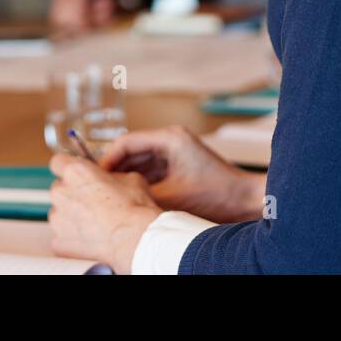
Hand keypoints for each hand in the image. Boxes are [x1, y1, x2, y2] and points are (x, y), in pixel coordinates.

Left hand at [47, 153, 160, 273]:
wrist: (135, 239)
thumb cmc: (134, 209)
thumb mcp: (129, 178)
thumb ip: (110, 175)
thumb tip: (108, 180)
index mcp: (75, 172)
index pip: (58, 162)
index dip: (68, 167)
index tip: (75, 174)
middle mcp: (61, 193)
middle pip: (59, 188)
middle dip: (72, 193)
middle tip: (92, 201)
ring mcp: (58, 219)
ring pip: (59, 212)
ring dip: (71, 215)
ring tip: (94, 222)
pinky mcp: (59, 242)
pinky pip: (61, 235)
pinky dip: (72, 236)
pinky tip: (91, 238)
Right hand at [101, 125, 265, 223]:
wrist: (246, 202)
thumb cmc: (218, 195)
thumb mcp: (174, 197)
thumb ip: (141, 194)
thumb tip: (114, 196)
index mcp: (169, 138)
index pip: (126, 142)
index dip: (107, 159)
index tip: (94, 177)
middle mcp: (170, 141)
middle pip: (130, 151)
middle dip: (114, 170)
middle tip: (97, 188)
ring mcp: (174, 153)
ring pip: (138, 164)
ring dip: (125, 178)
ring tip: (110, 195)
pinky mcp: (177, 167)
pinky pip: (150, 173)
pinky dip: (138, 184)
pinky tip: (128, 198)